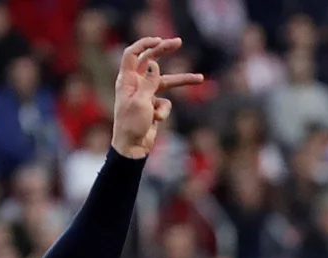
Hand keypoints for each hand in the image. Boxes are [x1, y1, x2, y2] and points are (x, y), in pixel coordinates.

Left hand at [111, 37, 202, 158]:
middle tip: (178, 42)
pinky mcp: (154, 105)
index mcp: (127, 80)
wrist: (133, 148)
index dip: (145, 44)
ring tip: (200, 79)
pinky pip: (165, 103)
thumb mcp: (141, 102)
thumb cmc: (131, 125)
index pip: (133, 54)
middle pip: (151, 61)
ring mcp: (145, 94)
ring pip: (166, 82)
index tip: (159, 41)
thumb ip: (149, 82)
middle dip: (164, 51)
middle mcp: (135, 83)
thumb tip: (154, 64)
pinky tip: (156, 120)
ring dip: (182, 81)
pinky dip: (164, 111)